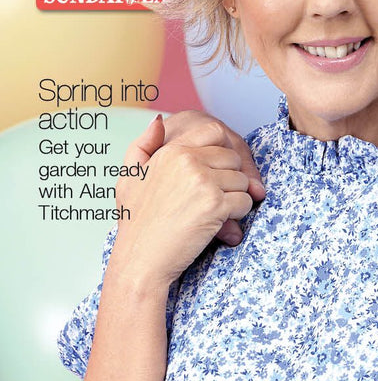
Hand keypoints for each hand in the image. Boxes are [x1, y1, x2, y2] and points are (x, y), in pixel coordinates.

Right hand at [110, 115, 254, 289]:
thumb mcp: (130, 177)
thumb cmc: (136, 222)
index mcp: (171, 150)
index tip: (215, 172)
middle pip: (233, 157)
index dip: (222, 151)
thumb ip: (143, 144)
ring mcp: (202, 181)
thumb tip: (160, 119)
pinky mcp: (215, 204)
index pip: (215, 131)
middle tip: (210, 199)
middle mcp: (187, 160)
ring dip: (234, 198)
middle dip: (229, 178)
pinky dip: (237, 215)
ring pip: (242, 180)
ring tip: (210, 212)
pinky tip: (216, 224)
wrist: (140, 260)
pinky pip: (245, 201)